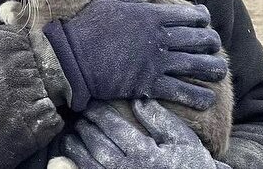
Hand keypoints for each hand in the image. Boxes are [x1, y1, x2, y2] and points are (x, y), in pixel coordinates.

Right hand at [42, 0, 226, 110]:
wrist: (72, 57)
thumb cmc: (90, 25)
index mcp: (153, 15)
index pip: (192, 16)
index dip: (204, 19)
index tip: (205, 22)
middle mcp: (160, 38)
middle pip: (200, 40)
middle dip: (212, 43)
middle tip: (214, 47)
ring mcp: (156, 62)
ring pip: (197, 65)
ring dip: (213, 69)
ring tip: (219, 71)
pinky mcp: (149, 84)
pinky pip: (182, 91)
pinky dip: (198, 96)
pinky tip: (207, 98)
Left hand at [62, 100, 230, 168]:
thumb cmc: (192, 164)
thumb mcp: (183, 139)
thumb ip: (160, 120)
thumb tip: (138, 100)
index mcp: (145, 153)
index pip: (114, 128)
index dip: (99, 115)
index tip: (91, 105)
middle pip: (98, 145)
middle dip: (85, 129)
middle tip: (78, 117)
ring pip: (90, 164)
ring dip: (76, 149)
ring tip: (69, 137)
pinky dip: (79, 168)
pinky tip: (72, 160)